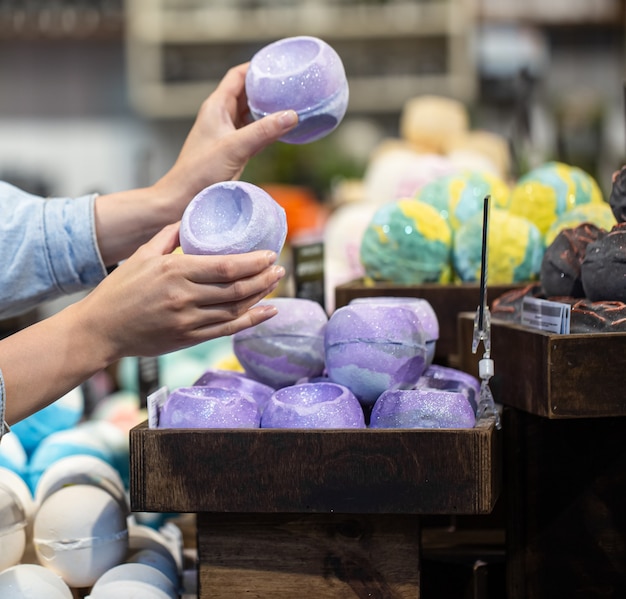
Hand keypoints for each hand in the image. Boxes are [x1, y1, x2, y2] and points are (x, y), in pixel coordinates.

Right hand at [74, 222, 285, 359]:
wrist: (100, 329)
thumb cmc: (120, 290)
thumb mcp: (142, 256)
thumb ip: (168, 236)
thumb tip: (190, 219)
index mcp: (174, 271)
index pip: (225, 266)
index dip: (253, 262)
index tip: (270, 254)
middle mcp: (184, 296)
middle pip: (236, 288)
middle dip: (264, 278)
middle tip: (280, 268)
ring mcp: (188, 320)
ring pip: (235, 309)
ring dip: (261, 296)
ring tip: (275, 284)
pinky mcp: (189, 338)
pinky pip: (227, 330)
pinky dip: (251, 321)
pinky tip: (268, 312)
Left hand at [154, 63, 298, 217]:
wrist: (183, 197)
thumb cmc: (199, 172)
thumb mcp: (235, 147)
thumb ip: (264, 131)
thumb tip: (291, 115)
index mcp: (216, 107)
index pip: (237, 76)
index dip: (256, 68)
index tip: (278, 66)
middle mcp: (220, 116)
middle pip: (246, 93)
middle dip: (266, 88)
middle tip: (290, 85)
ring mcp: (226, 133)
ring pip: (250, 114)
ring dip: (267, 109)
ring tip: (290, 104)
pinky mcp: (232, 150)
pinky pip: (253, 132)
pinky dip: (266, 129)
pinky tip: (281, 130)